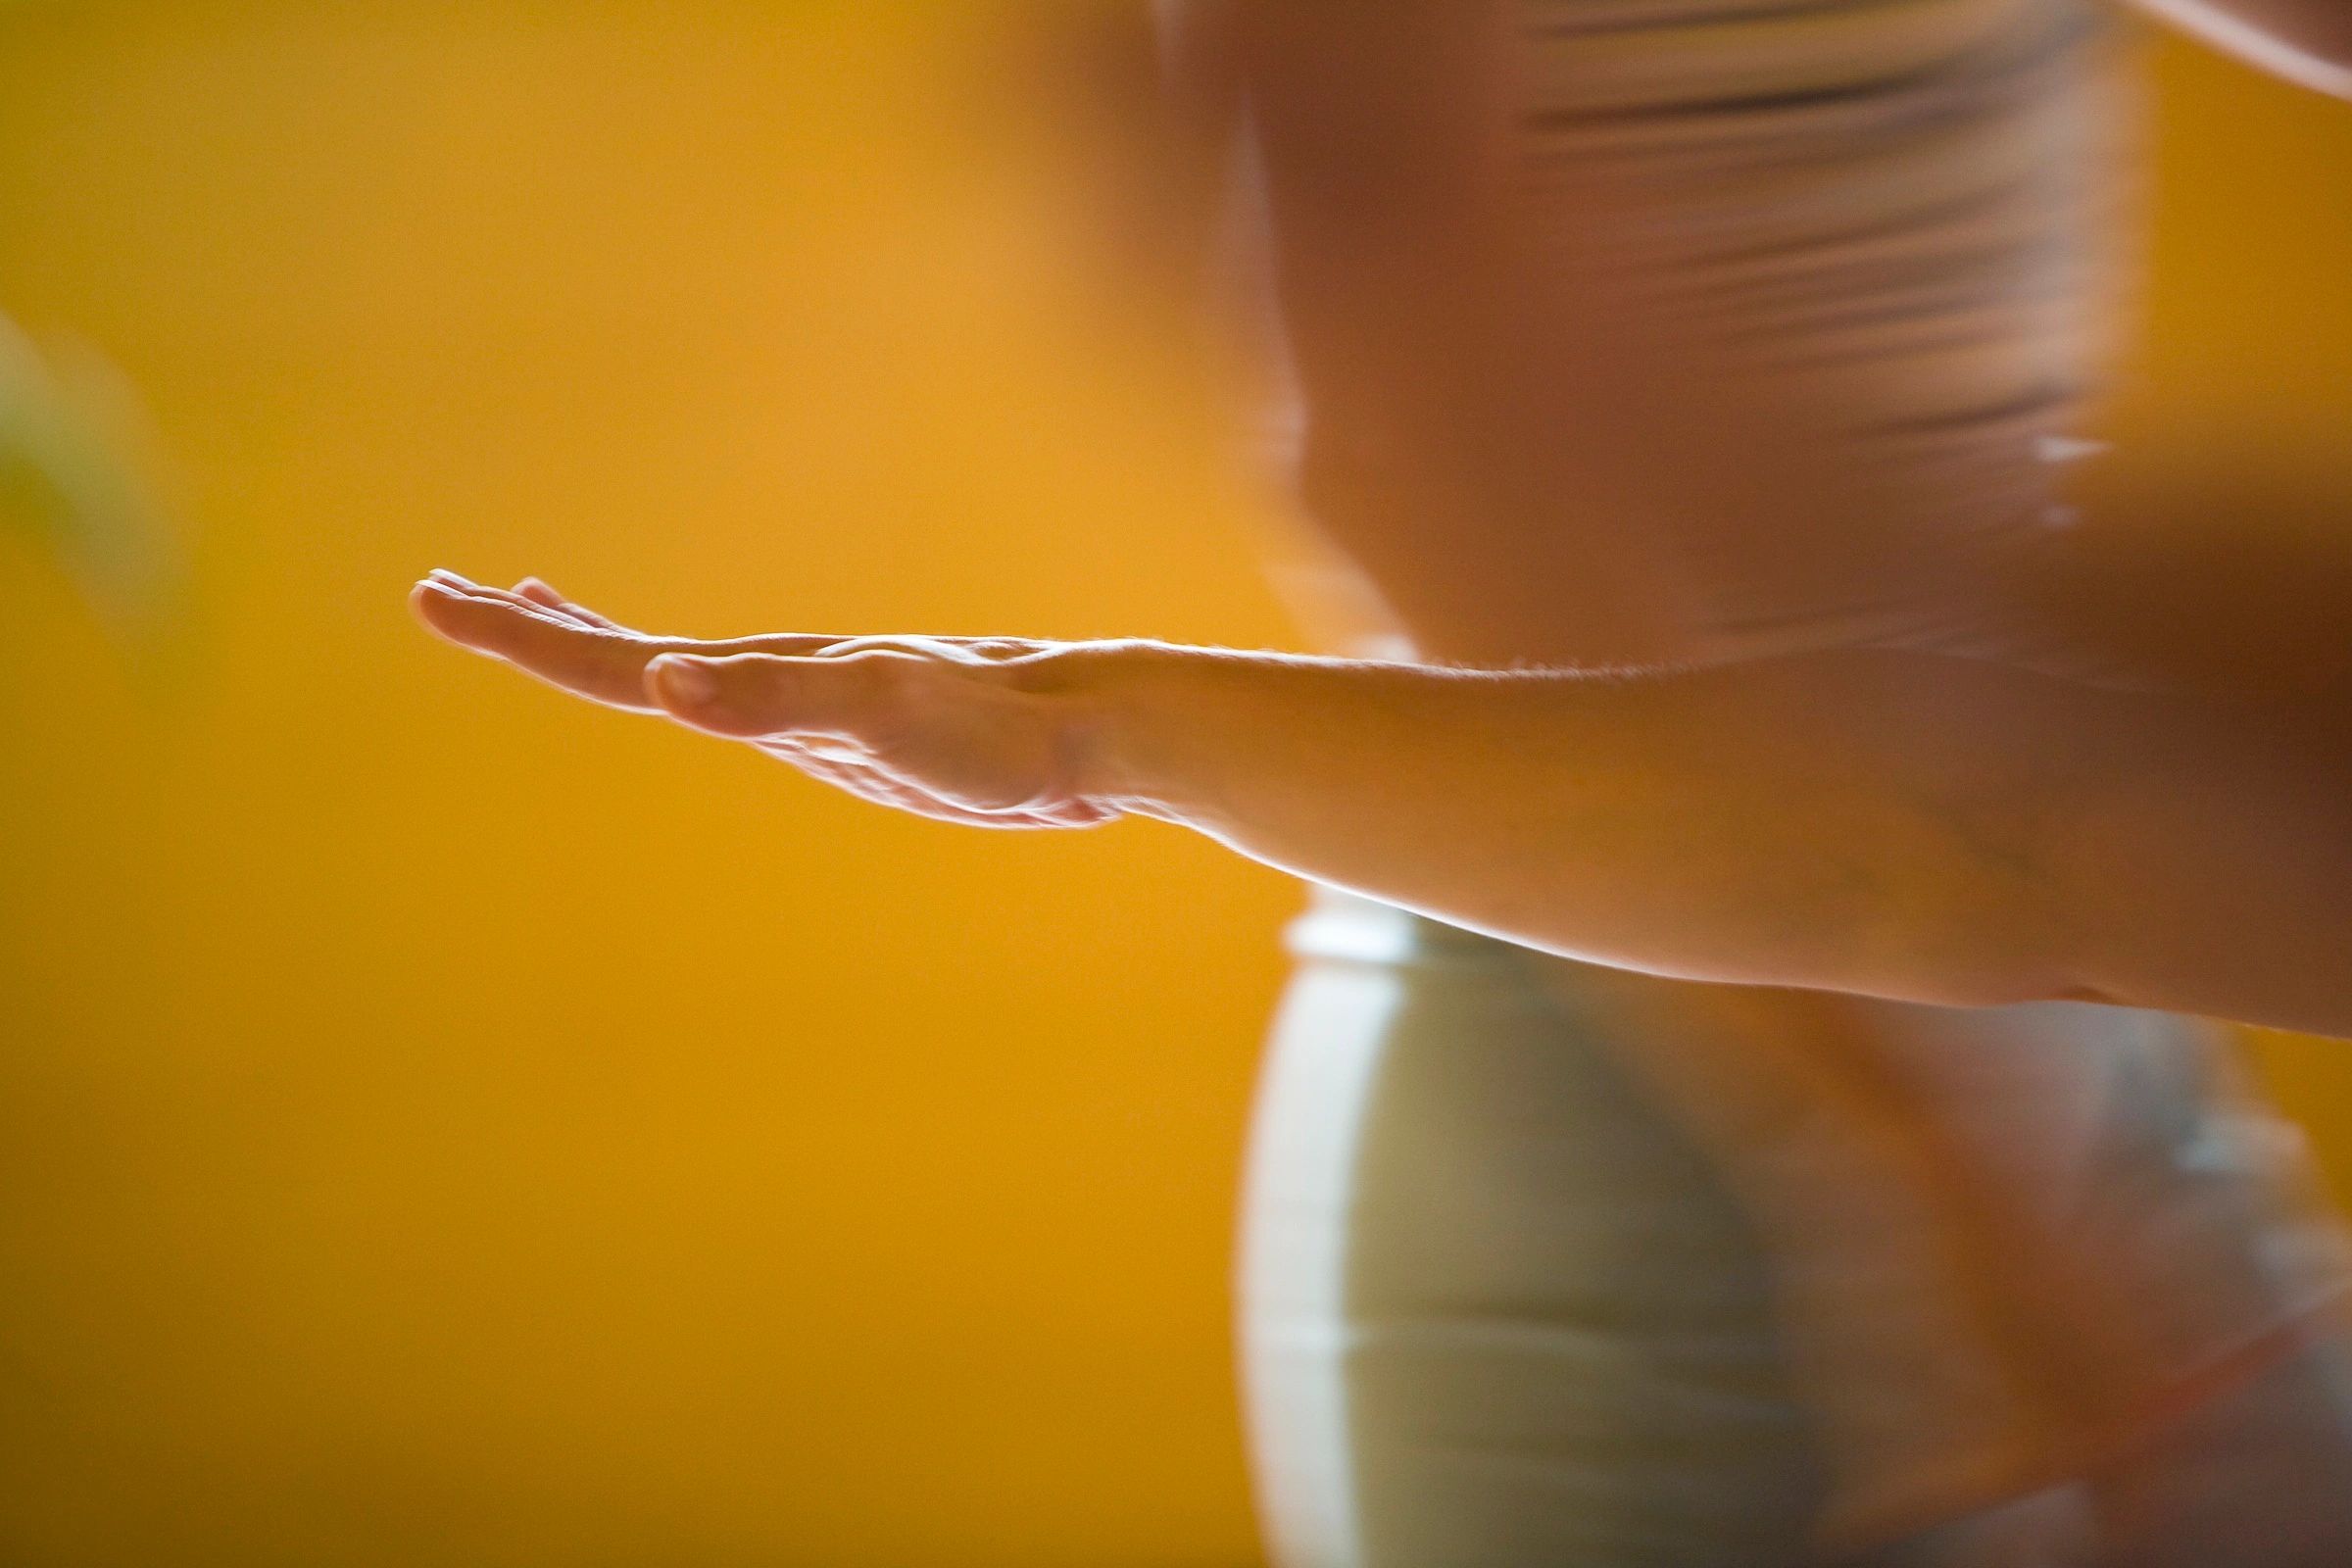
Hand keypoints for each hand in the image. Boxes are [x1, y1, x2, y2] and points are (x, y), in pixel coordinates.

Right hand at [410, 570, 1121, 828]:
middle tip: (442, 594)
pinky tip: (689, 687)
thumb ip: (777, 698)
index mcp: (764, 678)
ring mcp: (803, 706)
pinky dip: (687, 686)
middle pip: (627, 654)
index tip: (438, 598)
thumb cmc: (996, 728)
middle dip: (533, 631)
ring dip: (596, 645)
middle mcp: (772, 682)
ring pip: (675, 672)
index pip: (617, 662)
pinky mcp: (844, 736)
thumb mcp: (884, 716)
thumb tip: (666, 680)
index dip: (525, 639)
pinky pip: (738, 704)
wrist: (1091, 728)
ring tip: (538, 612)